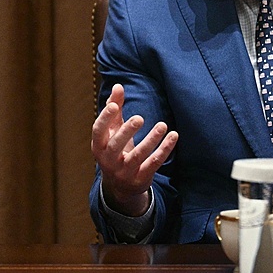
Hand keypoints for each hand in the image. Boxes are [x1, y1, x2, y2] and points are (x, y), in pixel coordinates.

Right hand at [91, 83, 178, 215]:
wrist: (120, 185)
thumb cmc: (115, 149)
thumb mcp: (112, 131)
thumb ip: (114, 109)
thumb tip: (118, 86)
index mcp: (99, 146)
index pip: (98, 131)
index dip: (105, 118)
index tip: (115, 106)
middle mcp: (108, 161)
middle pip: (116, 146)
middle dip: (127, 132)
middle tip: (139, 118)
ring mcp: (124, 172)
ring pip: (138, 156)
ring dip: (151, 140)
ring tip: (162, 125)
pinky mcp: (140, 179)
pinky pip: (153, 163)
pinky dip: (164, 150)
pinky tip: (173, 136)